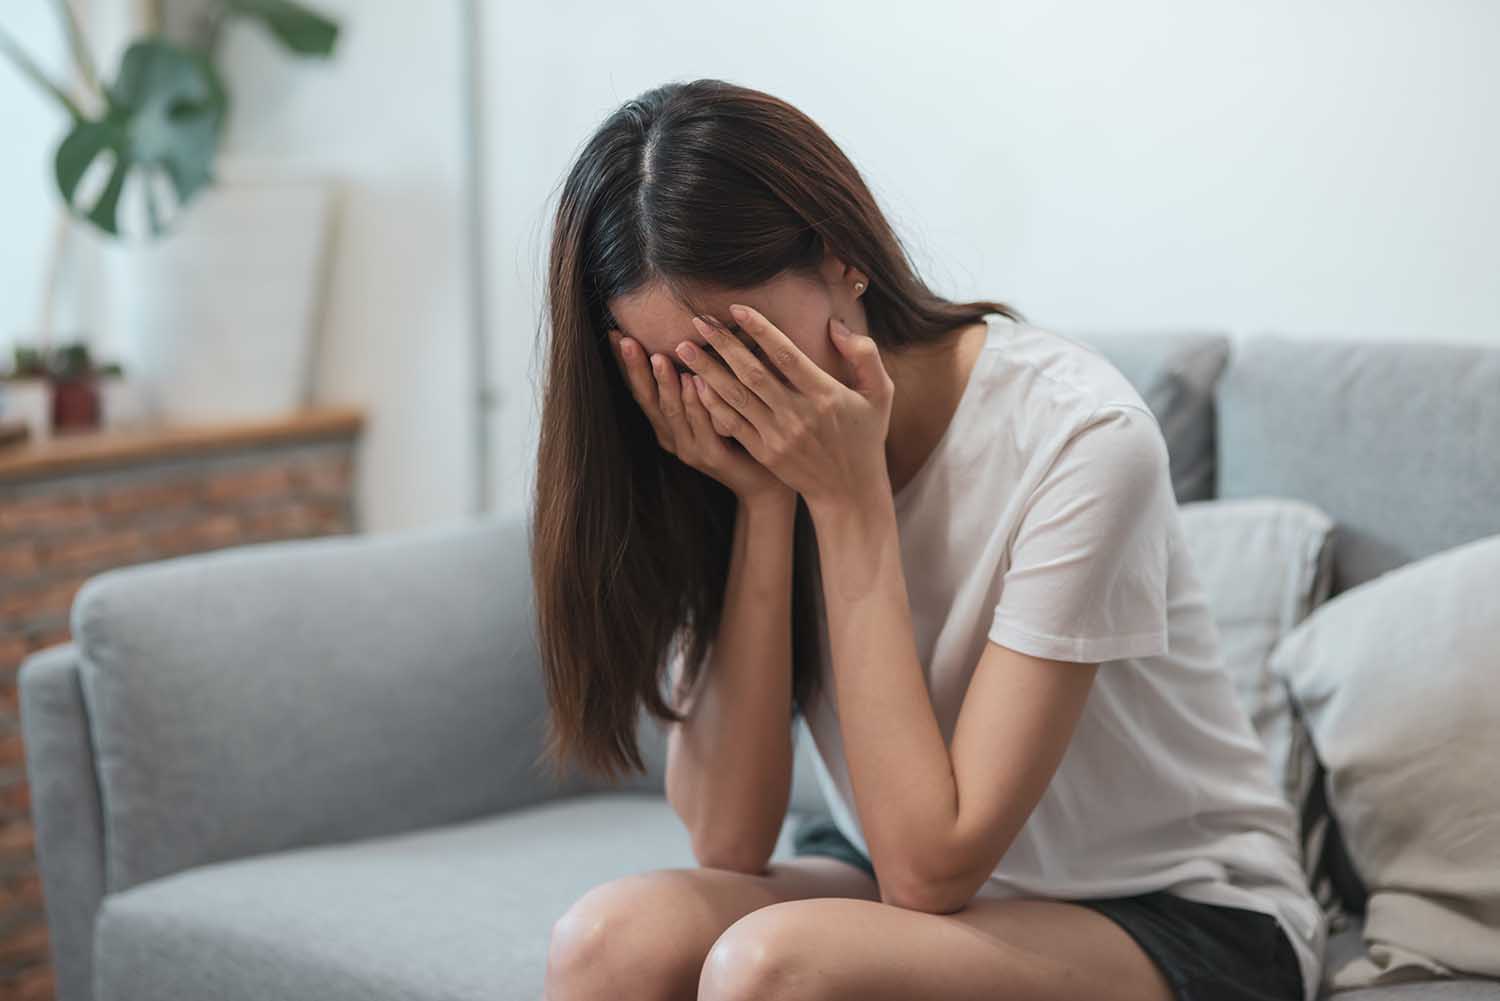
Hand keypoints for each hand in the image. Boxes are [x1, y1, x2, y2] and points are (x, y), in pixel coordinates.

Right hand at [608, 326, 793, 505]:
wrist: (763, 481)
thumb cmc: (738, 435)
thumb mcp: (711, 405)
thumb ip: (697, 378)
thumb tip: (685, 335)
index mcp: (667, 425)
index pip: (640, 390)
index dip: (627, 364)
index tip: (614, 334)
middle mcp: (672, 437)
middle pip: (649, 400)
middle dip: (637, 369)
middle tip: (626, 340)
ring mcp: (691, 449)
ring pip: (673, 411)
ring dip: (666, 383)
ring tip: (659, 357)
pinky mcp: (713, 456)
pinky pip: (703, 425)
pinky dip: (697, 402)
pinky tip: (695, 381)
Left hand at [673, 304, 893, 512]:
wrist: (849, 491)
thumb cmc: (865, 436)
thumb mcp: (881, 393)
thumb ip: (864, 354)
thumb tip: (834, 325)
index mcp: (826, 395)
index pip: (787, 355)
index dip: (760, 330)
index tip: (736, 309)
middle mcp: (799, 415)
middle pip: (752, 373)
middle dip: (722, 345)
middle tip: (698, 321)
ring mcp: (778, 436)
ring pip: (736, 397)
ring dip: (707, 371)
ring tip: (684, 348)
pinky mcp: (765, 452)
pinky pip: (732, 424)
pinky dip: (712, 404)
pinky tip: (693, 385)